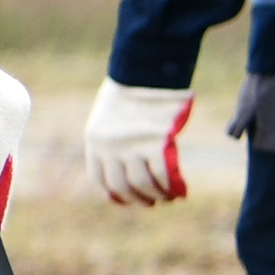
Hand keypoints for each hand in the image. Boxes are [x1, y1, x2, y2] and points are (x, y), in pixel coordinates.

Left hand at [79, 77, 195, 209]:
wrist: (144, 71)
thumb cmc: (131, 88)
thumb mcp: (110, 115)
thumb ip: (113, 139)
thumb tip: (127, 163)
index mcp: (95, 139)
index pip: (100, 178)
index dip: (113, 193)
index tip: (126, 200)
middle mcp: (110, 147)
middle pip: (121, 186)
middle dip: (137, 199)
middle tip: (151, 203)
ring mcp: (132, 146)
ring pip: (143, 184)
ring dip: (157, 195)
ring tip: (167, 197)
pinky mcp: (156, 143)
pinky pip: (162, 174)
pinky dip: (171, 186)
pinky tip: (179, 190)